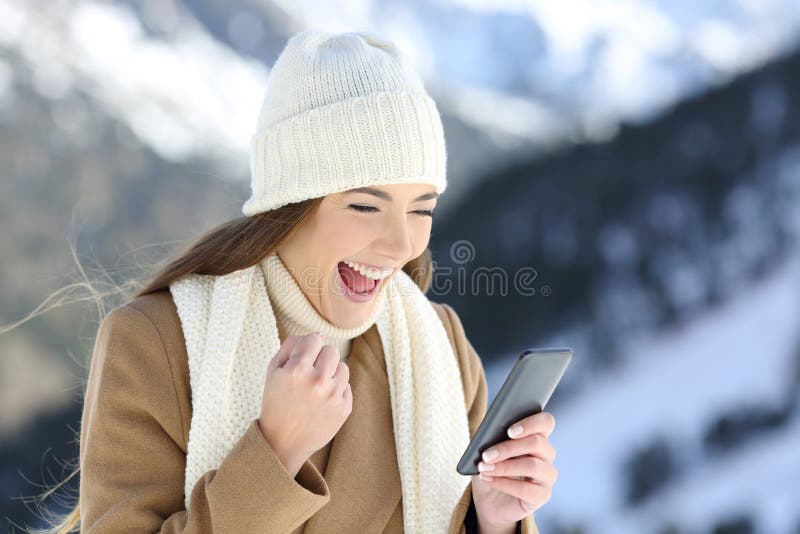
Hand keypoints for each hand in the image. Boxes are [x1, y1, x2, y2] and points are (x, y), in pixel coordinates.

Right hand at [257, 332, 352, 475]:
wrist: (283, 443)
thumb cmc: (275, 403)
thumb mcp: (273, 371)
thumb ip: (291, 345)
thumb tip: (318, 333)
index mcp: (297, 371)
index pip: (315, 339)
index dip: (308, 347)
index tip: (302, 358)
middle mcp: (317, 382)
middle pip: (331, 351)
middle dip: (321, 358)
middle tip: (309, 374)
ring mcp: (333, 397)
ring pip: (343, 367)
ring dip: (331, 373)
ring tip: (316, 388)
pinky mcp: (345, 409)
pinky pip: (347, 386)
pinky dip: (336, 391)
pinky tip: (321, 401)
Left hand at [470, 412, 557, 530]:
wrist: (489, 500)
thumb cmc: (491, 468)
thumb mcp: (487, 450)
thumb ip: (492, 438)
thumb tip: (489, 432)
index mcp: (536, 436)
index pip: (546, 422)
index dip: (531, 423)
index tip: (509, 431)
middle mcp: (547, 454)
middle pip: (536, 443)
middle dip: (507, 448)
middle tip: (486, 455)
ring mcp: (547, 475)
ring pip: (532, 466)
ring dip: (504, 466)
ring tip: (483, 468)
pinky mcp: (542, 495)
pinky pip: (526, 489)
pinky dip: (503, 483)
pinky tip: (488, 479)